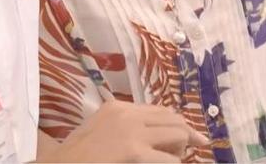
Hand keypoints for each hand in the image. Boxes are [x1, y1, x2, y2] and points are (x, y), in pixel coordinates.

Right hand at [37, 101, 207, 162]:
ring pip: (177, 135)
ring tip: (176, 159)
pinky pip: (170, 159)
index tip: (187, 136)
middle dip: (185, 134)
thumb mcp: (99, 132)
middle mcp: (126, 114)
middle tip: (190, 149)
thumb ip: (122, 128)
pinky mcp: (134, 152)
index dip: (175, 124)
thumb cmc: (75, 156)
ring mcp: (131, 131)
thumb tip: (150, 137)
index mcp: (117, 107)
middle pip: (172, 118)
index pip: (158, 111)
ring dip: (182, 150)